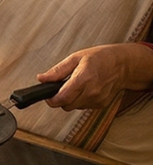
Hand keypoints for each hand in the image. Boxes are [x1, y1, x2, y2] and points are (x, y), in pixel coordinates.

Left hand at [37, 43, 152, 111]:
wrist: (122, 66)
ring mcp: (98, 100)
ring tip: (73, 86)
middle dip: (58, 99)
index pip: (63, 97)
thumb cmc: (99, 58)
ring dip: (69, 100)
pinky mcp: (101, 105)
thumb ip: (57, 71)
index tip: (46, 96)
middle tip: (58, 87)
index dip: (51, 99)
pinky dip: (79, 100)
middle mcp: (92, 92)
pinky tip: (83, 89)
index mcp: (84, 78)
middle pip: (66, 105)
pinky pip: (83, 107)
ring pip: (74, 107)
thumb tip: (41, 78)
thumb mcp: (75, 58)